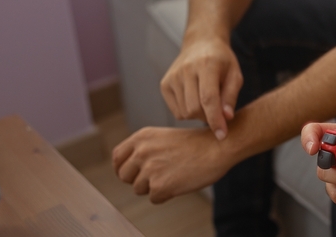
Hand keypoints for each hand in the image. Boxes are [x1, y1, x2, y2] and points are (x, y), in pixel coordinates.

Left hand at [112, 126, 233, 203]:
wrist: (218, 147)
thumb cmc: (197, 143)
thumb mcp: (164, 137)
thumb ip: (144, 150)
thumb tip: (128, 170)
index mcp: (142, 137)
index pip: (117, 157)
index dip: (122, 168)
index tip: (130, 173)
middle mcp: (142, 152)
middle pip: (124, 176)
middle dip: (138, 179)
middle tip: (157, 175)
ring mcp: (149, 169)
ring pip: (139, 189)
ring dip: (154, 187)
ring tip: (173, 175)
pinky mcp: (159, 186)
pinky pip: (154, 199)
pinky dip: (166, 195)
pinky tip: (179, 182)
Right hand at [160, 36, 242, 139]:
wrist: (201, 42)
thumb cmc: (222, 61)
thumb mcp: (234, 74)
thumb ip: (231, 96)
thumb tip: (226, 118)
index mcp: (207, 65)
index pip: (208, 99)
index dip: (215, 120)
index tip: (222, 135)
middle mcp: (186, 70)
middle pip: (194, 109)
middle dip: (208, 117)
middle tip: (219, 112)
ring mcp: (172, 77)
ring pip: (184, 112)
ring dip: (198, 115)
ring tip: (207, 102)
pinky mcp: (165, 84)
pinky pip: (176, 111)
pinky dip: (188, 112)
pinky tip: (195, 100)